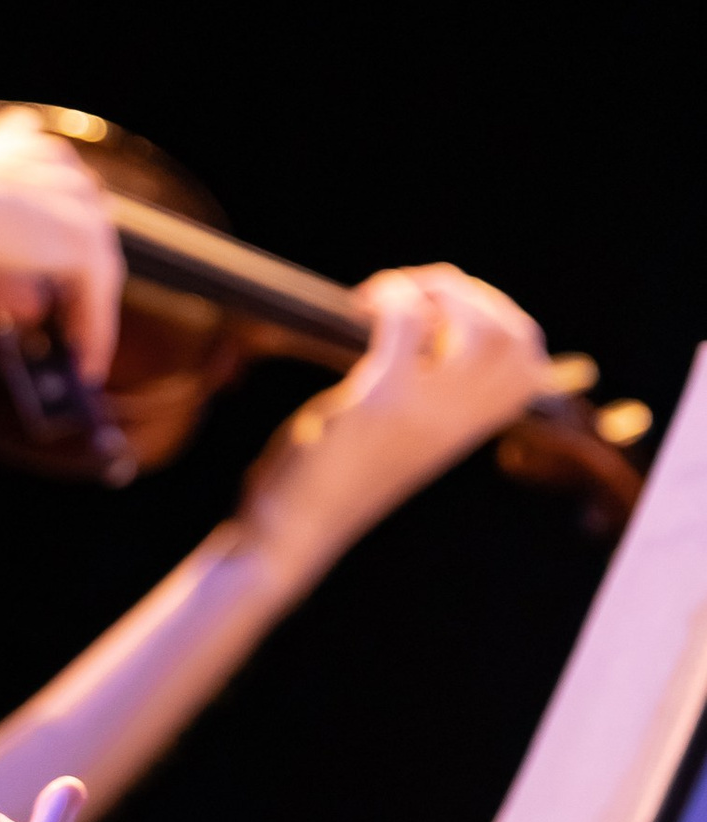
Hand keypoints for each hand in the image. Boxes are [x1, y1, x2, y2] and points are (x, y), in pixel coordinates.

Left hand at [239, 263, 550, 573]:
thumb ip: (422, 397)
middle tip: (416, 295)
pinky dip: (390, 296)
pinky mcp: (380, 401)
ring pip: (478, 325)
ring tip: (389, 297)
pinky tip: (359, 307)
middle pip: (518, 338)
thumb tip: (420, 328)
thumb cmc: (332, 480)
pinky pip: (407, 321)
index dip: (498, 319)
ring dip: (436, 289)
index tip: (444, 310)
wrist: (294, 532)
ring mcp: (424, 412)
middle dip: (471, 294)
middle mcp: (458, 422)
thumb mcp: (395, 438)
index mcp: (466, 430)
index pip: (529, 364)